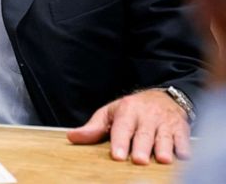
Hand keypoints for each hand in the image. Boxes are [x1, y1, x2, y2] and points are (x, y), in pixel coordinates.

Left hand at [67, 89, 189, 163]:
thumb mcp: (111, 113)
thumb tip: (72, 137)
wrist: (165, 97)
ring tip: (162, 160)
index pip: (122, 127)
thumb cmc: (133, 109)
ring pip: (164, 136)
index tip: (117, 156)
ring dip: (164, 148)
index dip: (120, 141)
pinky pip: (184, 138)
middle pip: (143, 134)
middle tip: (139, 160)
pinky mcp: (182, 128)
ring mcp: (165, 122)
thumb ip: (94, 127)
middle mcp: (147, 116)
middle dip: (142, 147)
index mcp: (127, 110)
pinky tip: (184, 157)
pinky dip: (184, 147)